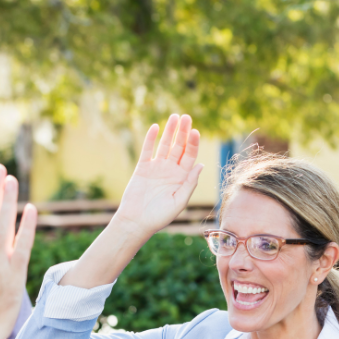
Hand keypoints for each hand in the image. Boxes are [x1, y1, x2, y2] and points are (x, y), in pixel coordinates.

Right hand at [112, 113, 202, 236]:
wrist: (137, 222)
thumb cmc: (159, 216)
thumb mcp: (179, 202)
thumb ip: (189, 183)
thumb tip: (201, 166)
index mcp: (182, 178)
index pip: (190, 156)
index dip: (193, 143)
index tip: (195, 132)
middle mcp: (171, 170)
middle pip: (179, 147)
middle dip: (183, 132)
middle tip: (186, 116)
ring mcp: (157, 167)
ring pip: (164, 145)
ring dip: (169, 131)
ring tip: (174, 117)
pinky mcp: (142, 167)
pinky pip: (147, 150)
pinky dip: (150, 139)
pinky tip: (156, 127)